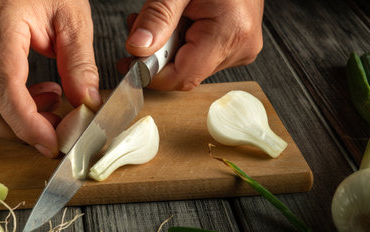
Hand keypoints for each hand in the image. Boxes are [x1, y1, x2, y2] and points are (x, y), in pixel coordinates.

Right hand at [0, 0, 101, 157]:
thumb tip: (86, 104)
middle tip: (58, 130)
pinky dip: (13, 112)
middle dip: (22, 131)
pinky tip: (41, 96)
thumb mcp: (73, 20)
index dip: (26, 124)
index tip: (52, 143)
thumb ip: (80, 64)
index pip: (4, 88)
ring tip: (54, 102)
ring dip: (18, 122)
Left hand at [119, 0, 263, 89]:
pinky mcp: (236, 46)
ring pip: (191, 66)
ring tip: (162, 20)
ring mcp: (240, 48)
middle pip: (185, 73)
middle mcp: (240, 47)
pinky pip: (201, 57)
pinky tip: (178, 24)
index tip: (129, 62)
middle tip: (140, 28)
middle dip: (157, 55)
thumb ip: (157, 18)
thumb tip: (138, 48)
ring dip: (168, 49)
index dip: (152, 74)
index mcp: (230, 32)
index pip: (182, 76)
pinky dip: (182, 44)